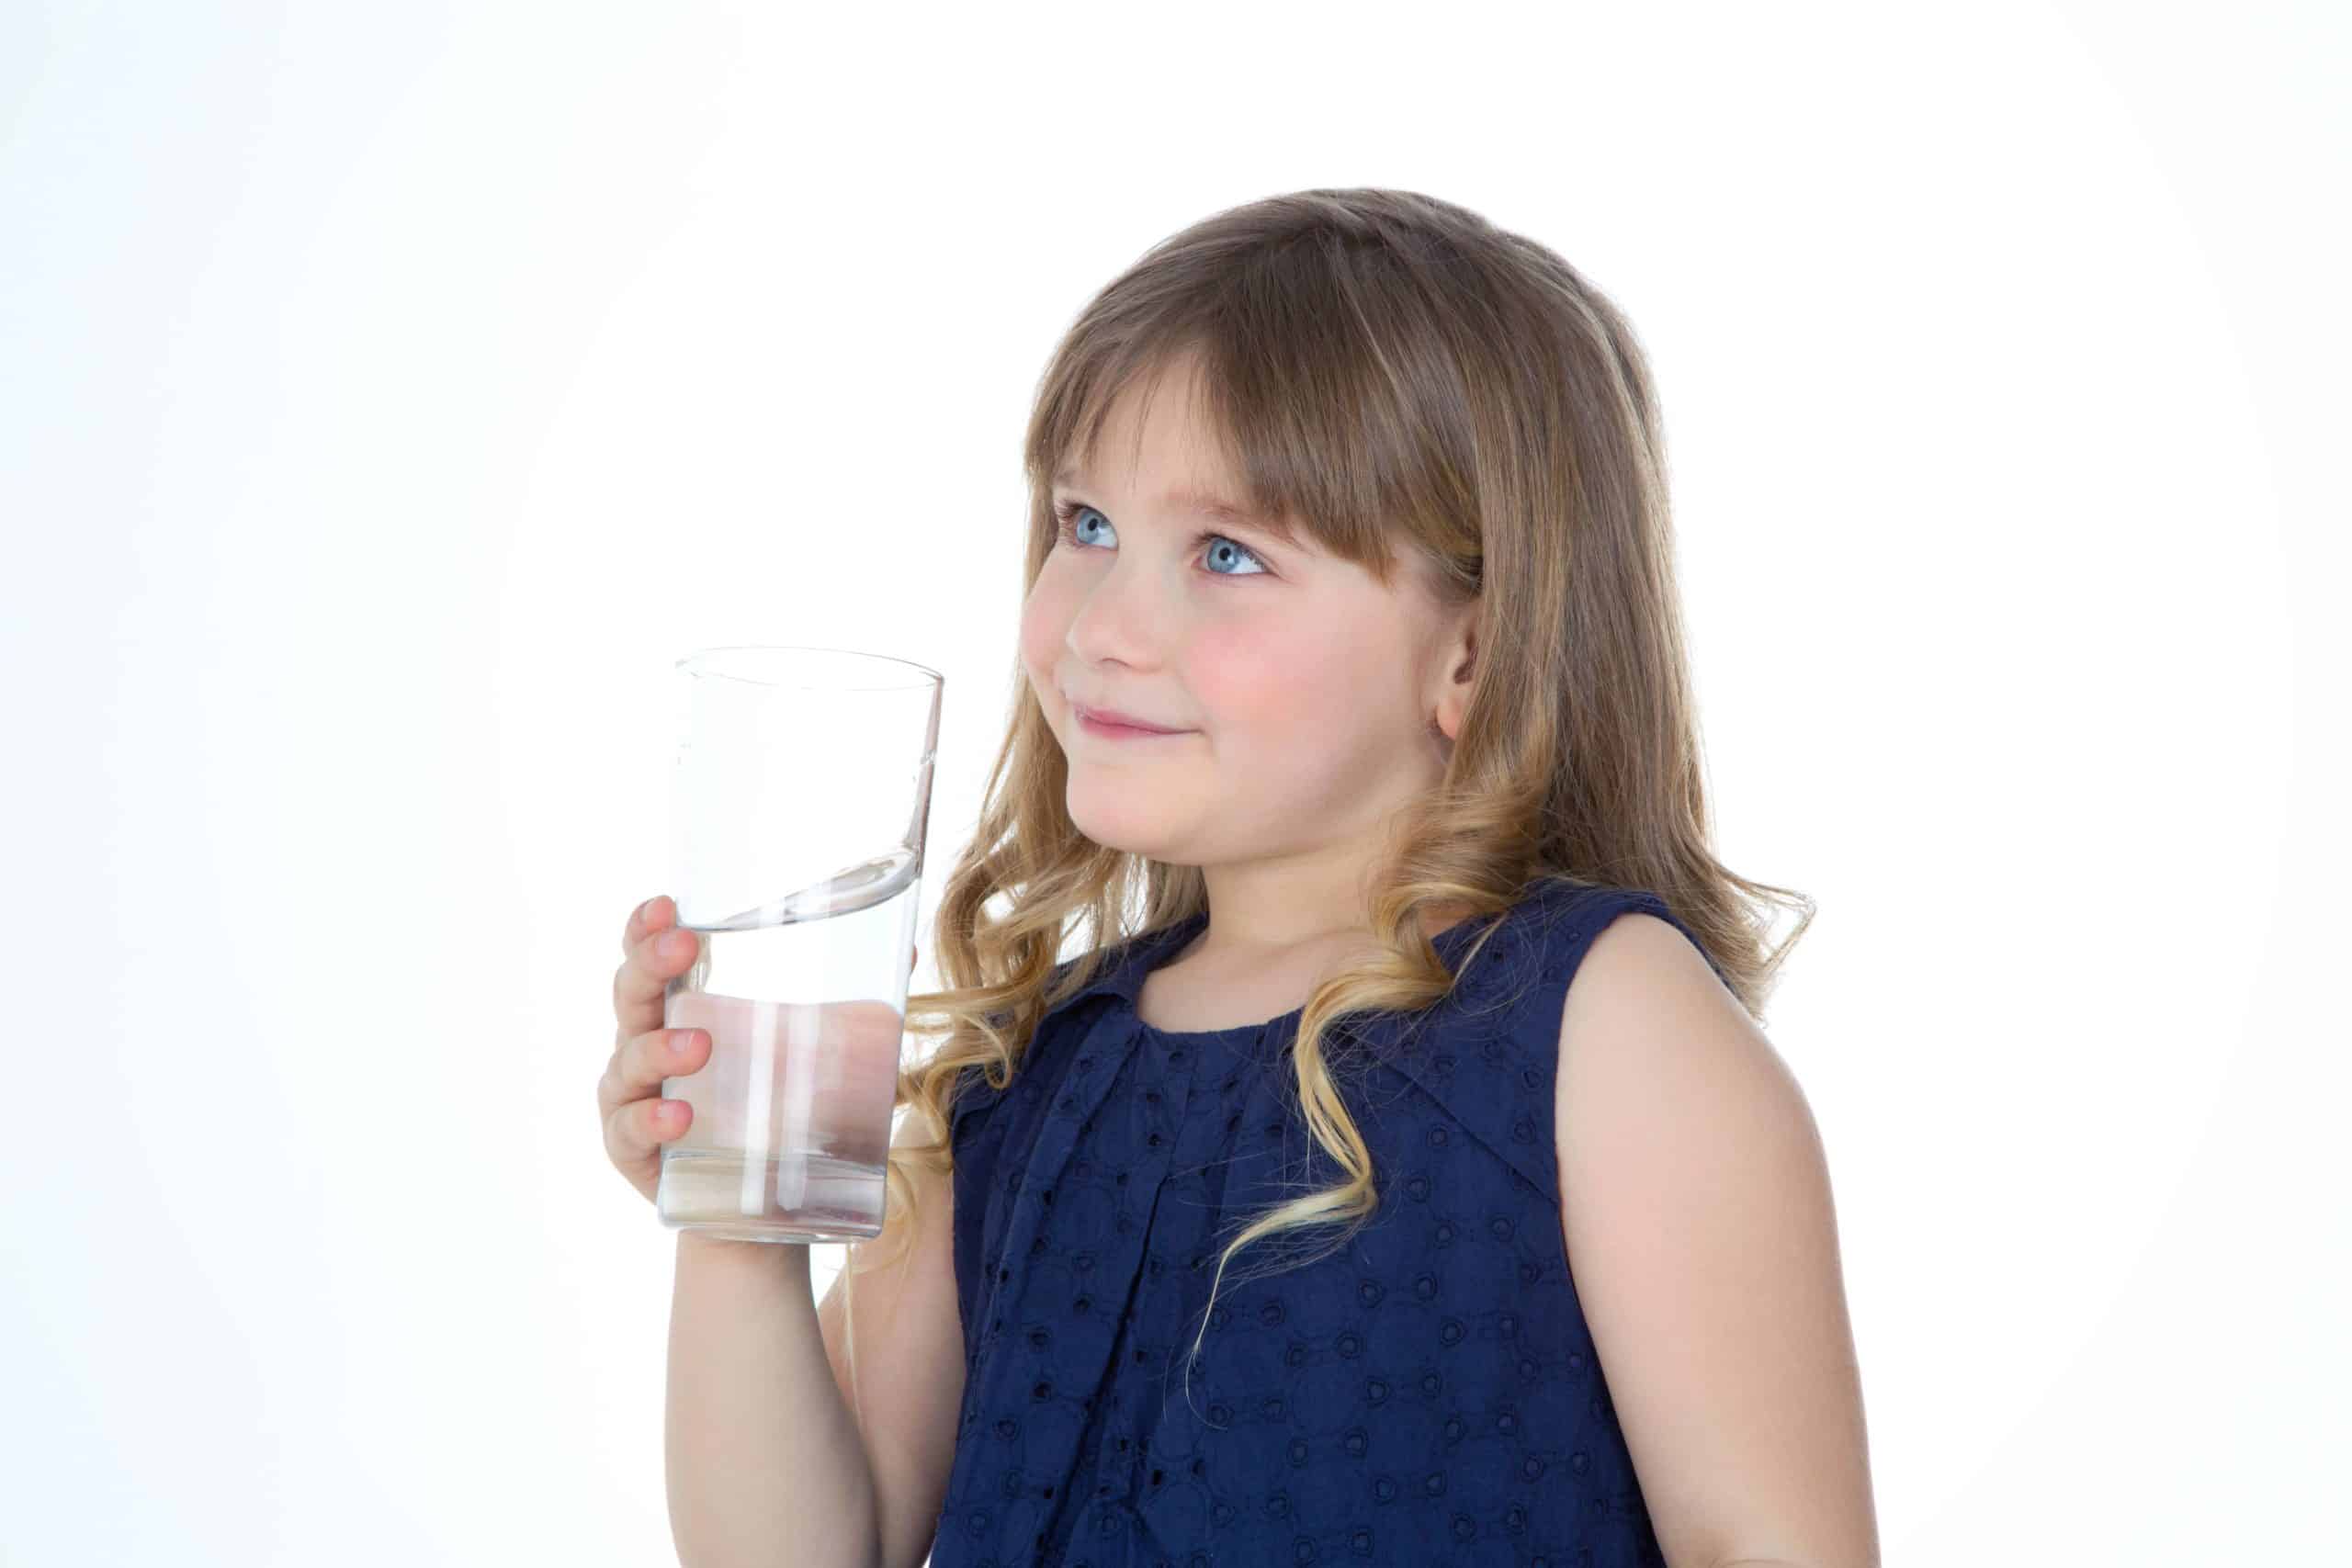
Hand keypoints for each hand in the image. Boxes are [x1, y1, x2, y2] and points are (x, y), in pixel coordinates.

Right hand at [600, 894, 917, 1206]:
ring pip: (628, 1063)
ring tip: (698, 1045)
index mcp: (680, 1011)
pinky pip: (628, 1133)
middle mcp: (646, 1047)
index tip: (667, 903)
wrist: (761, 1212)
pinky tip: (678, 1118)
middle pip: (631, 995)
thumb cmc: (777, 1115)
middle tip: (684, 947)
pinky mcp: (637, 1156)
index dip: (647, 928)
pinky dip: (649, 1122)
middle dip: (650, 965)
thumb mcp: (812, 1057)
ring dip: (658, 1049)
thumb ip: (852, 1007)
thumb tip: (909, 951)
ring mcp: (635, 1102)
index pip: (650, 958)